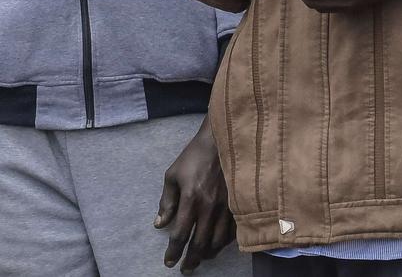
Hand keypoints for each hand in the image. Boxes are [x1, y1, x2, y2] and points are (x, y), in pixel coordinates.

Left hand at [155, 115, 234, 273]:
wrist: (221, 140)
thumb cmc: (195, 156)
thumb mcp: (173, 174)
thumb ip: (166, 201)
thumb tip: (160, 224)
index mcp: (191, 199)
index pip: (180, 235)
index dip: (174, 252)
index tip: (169, 262)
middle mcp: (209, 207)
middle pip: (200, 244)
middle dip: (191, 260)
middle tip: (185, 268)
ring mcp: (227, 206)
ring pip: (218, 242)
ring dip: (208, 254)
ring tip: (201, 257)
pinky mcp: (238, 203)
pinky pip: (233, 231)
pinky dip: (224, 242)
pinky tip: (218, 243)